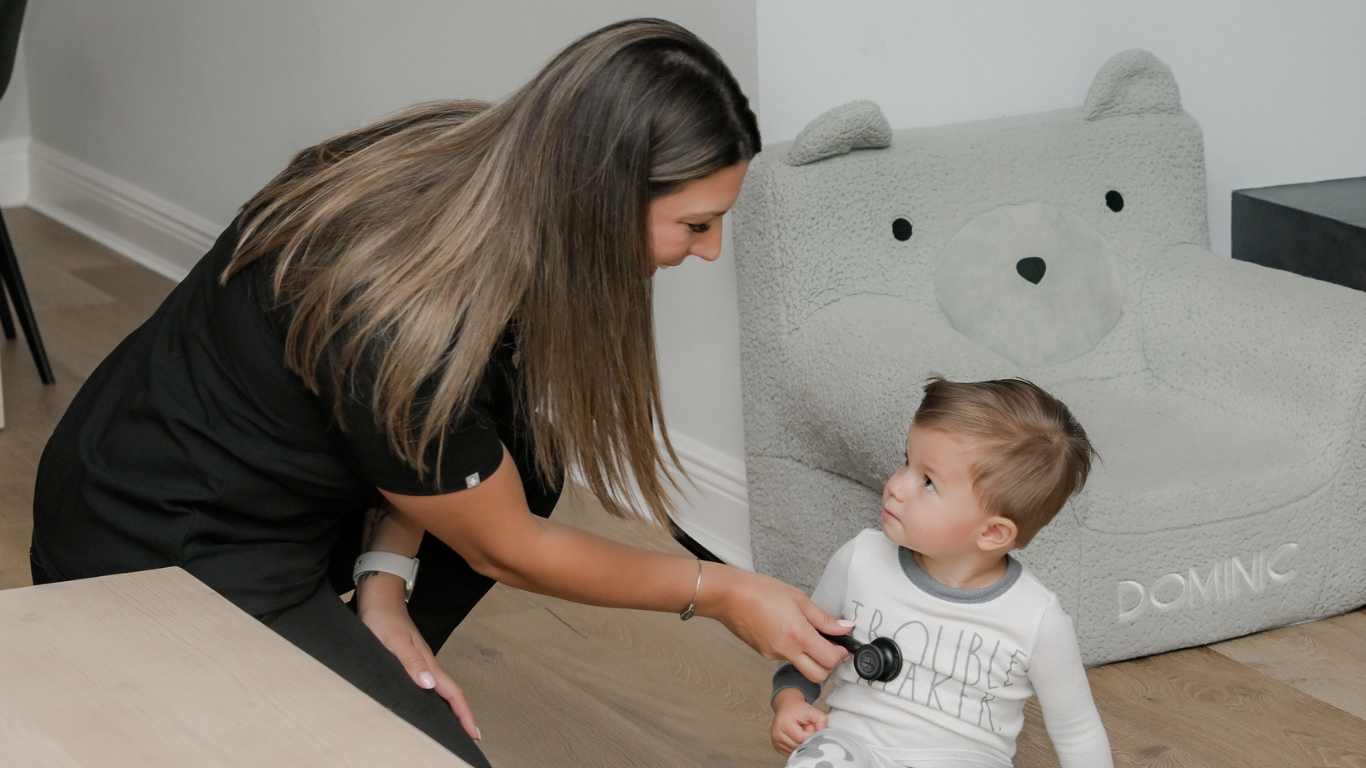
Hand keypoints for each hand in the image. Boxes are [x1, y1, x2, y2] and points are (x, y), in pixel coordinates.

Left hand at [356, 572, 480, 742]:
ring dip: (451, 707)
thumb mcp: (394, 641)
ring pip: (442, 689)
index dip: (463, 712)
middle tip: (470, 735)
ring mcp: (420, 662)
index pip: (451, 692)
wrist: (380, 598)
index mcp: (426, 662)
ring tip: (456, 725)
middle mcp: (427, 664)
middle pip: (451, 693)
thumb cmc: (384, 618)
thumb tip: (429, 684)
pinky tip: (432, 703)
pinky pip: (430, 684)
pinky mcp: (412, 660)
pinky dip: (437, 697)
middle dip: (463, 714)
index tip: (473, 731)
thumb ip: (411, 662)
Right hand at [698, 566, 852, 681]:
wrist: (729, 596)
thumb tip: (844, 628)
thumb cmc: (760, 591)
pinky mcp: (764, 654)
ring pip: (802, 667)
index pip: (829, 659)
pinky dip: (794, 650)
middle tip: (830, 647)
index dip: (841, 654)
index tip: (843, 645)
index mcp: (798, 635)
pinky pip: (786, 658)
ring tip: (805, 632)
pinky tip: (788, 631)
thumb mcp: (798, 598)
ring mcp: (773, 655)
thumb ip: (823, 618)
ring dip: (810, 657)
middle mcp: (786, 650)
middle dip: (829, 665)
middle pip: (818, 675)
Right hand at [771, 688, 827, 755]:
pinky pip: (792, 753)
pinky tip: (798, 738)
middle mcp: (776, 734)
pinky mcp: (777, 747)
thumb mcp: (812, 710)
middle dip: (807, 740)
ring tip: (803, 733)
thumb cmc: (798, 710)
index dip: (810, 735)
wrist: (787, 707)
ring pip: (796, 752)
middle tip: (808, 729)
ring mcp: (776, 742)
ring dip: (803, 745)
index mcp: (783, 723)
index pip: (800, 738)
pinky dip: (798, 747)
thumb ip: (821, 721)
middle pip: (798, 746)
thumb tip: (823, 736)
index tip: (813, 727)